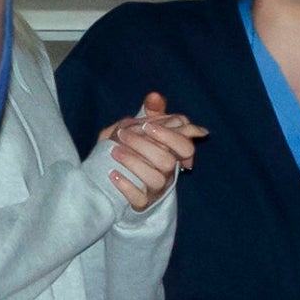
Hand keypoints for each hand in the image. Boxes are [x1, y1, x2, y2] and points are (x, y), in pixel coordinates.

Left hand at [96, 91, 207, 210]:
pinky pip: (138, 198)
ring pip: (155, 179)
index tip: (147, 125)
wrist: (120, 185)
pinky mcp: (142, 203)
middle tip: (122, 134)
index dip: (170, 136)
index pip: (186, 146)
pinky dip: (126, 185)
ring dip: (134, 163)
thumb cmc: (137, 152)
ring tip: (114, 152)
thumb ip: (151, 113)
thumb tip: (154, 96)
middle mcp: (169, 172)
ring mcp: (156, 189)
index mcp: (173, 153)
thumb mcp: (143, 131)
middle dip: (145, 146)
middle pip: (168, 161)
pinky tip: (113, 173)